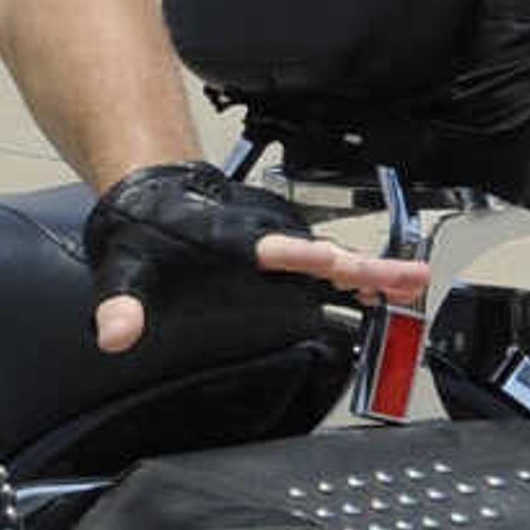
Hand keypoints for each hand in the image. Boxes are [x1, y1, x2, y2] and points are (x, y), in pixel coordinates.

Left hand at [82, 159, 429, 354]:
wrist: (153, 196)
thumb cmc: (143, 229)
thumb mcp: (123, 270)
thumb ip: (120, 303)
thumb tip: (114, 333)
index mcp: (231, 241)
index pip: (272, 248)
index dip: (300, 256)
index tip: (331, 260)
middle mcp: (264, 242)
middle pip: (321, 255)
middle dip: (363, 267)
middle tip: (407, 279)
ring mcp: (279, 252)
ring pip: (334, 262)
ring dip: (375, 274)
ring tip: (415, 286)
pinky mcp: (284, 263)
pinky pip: (329, 275)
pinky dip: (360, 285)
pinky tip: (387, 299)